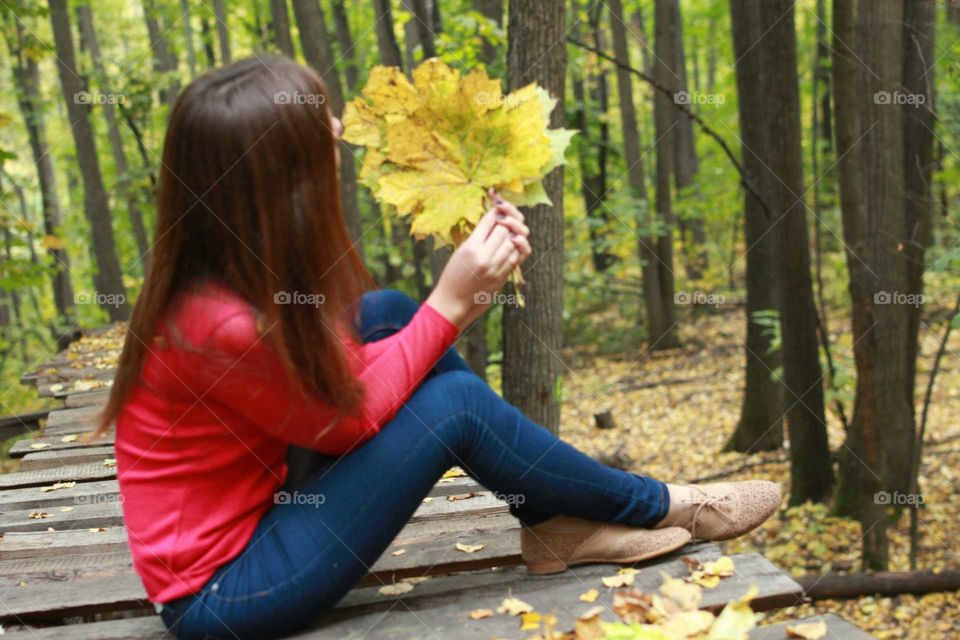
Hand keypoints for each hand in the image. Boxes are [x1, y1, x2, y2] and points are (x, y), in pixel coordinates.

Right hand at [426, 191, 531, 329]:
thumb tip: (495, 220)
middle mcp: (484, 257)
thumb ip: (477, 237)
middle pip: (505, 230)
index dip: (496, 210)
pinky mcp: (502, 278)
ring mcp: (495, 269)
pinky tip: (510, 247)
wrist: (453, 303)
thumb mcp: (460, 252)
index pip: (490, 220)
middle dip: (506, 222)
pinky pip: (516, 258)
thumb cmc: (453, 276)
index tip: (497, 207)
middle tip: (503, 221)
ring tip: (506, 234)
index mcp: (470, 248)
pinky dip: (516, 249)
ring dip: (512, 236)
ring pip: (513, 243)